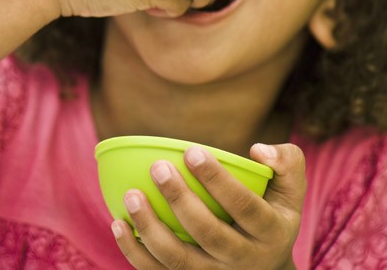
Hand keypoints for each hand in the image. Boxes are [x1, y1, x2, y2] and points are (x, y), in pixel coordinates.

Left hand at [111, 143, 305, 268]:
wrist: (265, 265)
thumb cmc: (271, 211)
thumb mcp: (290, 189)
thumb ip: (287, 162)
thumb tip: (258, 150)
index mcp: (271, 232)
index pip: (244, 207)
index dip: (217, 179)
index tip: (191, 150)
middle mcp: (243, 260)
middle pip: (209, 234)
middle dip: (180, 199)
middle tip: (158, 168)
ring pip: (179, 260)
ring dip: (150, 228)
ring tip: (131, 195)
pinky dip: (134, 252)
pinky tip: (118, 223)